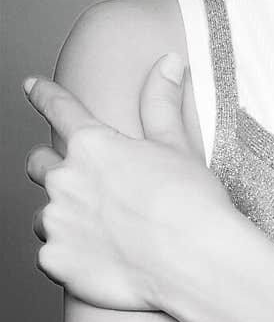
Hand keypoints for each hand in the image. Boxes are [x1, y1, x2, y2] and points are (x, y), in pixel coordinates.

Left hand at [23, 54, 236, 310]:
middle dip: (55, 168)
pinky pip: (52, 253)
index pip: (60, 109)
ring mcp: (56, 221)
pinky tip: (102, 259)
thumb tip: (168, 61)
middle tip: (86, 185)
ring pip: (44, 214)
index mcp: (93, 144)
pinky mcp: (55, 260)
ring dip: (64, 216)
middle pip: (39, 164)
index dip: (44, 95)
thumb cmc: (190, 200)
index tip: (30, 86)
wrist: (194, 260)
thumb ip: (162, 102)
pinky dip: (71, 254)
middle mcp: (65, 178)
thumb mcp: (177, 145)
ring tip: (103, 231)